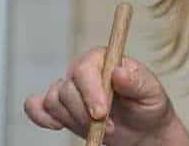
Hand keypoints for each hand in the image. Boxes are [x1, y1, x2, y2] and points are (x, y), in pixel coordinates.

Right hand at [24, 47, 188, 145]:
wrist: (143, 129)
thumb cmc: (148, 105)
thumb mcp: (151, 92)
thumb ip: (137, 81)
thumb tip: (119, 71)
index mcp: (105, 58)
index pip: (85, 67)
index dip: (90, 91)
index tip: (101, 112)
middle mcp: (84, 70)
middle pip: (67, 88)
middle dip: (85, 113)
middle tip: (109, 126)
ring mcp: (71, 88)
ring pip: (53, 101)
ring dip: (74, 120)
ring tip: (98, 128)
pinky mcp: (61, 107)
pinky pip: (37, 106)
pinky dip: (41, 117)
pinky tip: (56, 126)